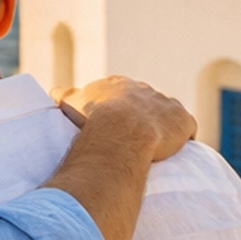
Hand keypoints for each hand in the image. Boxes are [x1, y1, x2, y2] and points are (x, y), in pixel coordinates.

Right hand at [59, 75, 195, 162]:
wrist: (122, 131)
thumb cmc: (94, 117)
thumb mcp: (73, 103)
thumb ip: (64, 94)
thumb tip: (53, 91)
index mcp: (121, 85)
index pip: (123, 95)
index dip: (120, 111)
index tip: (115, 126)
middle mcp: (146, 90)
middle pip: (147, 104)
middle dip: (143, 119)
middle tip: (135, 141)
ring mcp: (167, 105)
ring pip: (168, 116)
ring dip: (164, 129)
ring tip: (157, 149)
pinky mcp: (184, 121)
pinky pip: (187, 131)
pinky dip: (183, 140)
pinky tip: (175, 154)